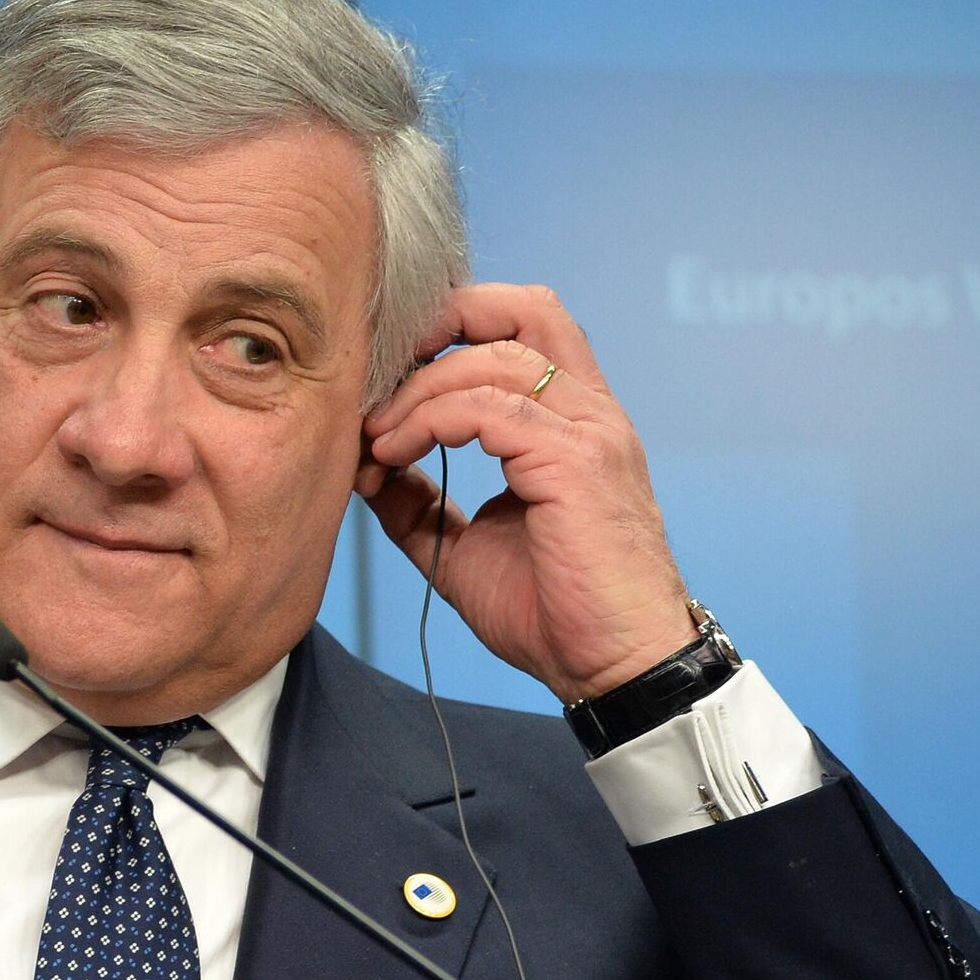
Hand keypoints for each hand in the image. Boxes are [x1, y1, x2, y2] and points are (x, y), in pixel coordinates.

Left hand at [355, 283, 694, 703]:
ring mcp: (590, 432)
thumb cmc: (556, 614)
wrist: (612, 671)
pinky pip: (488, 408)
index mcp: (573, 422)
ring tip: (375, 439)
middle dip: (437, 324)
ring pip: (490, 358)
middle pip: (520, 308)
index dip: (452, 326)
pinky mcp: (577, 463)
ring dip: (415, 391)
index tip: (388, 375)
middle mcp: (590, 413)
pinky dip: (427, 421)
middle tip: (378, 374)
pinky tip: (393, 456)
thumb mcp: (465, 546)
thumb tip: (367, 471)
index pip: (523, 323)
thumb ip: (419, 502)